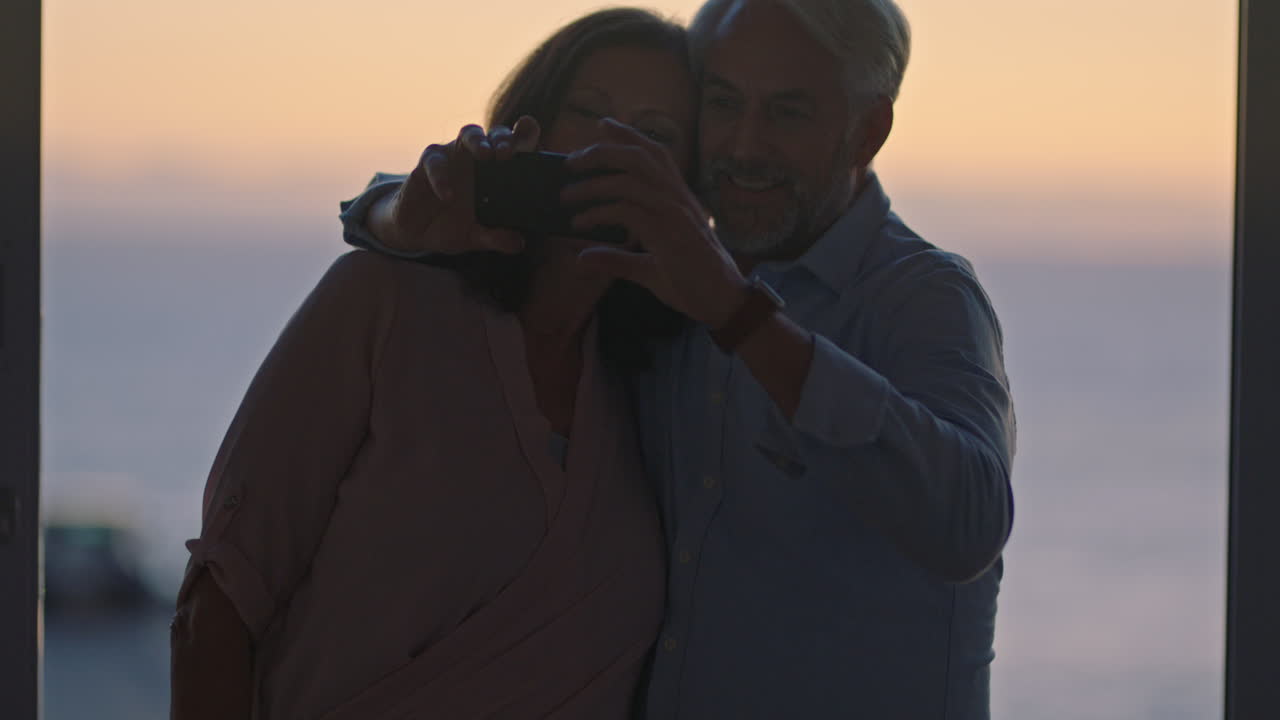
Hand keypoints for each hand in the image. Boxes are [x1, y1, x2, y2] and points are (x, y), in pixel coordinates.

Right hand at [386, 117, 540, 253]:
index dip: (526, 137)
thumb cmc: (451, 226)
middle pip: (495, 135)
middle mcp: (478, 158)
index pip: (516, 149)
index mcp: (496, 172)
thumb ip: (494, 237)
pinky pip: (435, 161)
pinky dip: (442, 177)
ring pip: (468, 134)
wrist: (416, 232)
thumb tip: (518, 243)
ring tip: (485, 154)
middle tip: (508, 153)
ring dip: (478, 141)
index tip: (532, 133)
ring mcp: (454, 156)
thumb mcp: (474, 236)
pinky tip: (448, 196)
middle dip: (504, 139)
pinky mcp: (428, 162)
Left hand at [561, 119, 748, 327]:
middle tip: (571, 161)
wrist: (723, 303)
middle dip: (602, 151)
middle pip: (639, 156)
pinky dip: (599, 213)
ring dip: (593, 183)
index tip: (603, 124)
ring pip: (630, 179)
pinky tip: (581, 223)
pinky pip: (627, 210)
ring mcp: (675, 213)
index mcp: (679, 199)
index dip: (628, 135)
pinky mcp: (669, 231)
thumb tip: (582, 258)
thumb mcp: (648, 270)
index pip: (654, 154)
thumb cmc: (693, 284)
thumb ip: (617, 260)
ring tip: (568, 195)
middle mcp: (678, 198)